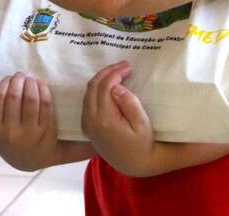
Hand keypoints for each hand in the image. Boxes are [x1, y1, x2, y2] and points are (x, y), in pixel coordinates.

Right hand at [0, 73, 59, 170]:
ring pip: (31, 99)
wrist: (31, 161)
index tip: (8, 78)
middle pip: (14, 97)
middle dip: (18, 81)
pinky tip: (41, 85)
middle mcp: (11, 133)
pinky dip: (43, 90)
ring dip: (31, 83)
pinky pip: (45, 104)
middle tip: (20, 75)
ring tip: (30, 79)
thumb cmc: (8, 140)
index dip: (4, 84)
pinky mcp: (46, 131)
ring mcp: (30, 133)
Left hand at [81, 61, 154, 176]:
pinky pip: (88, 100)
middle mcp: (91, 121)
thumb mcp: (142, 124)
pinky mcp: (87, 126)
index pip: (105, 87)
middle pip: (93, 86)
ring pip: (88, 92)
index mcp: (104, 120)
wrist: (133, 164)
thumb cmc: (142, 143)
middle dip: (108, 72)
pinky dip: (97, 88)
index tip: (129, 67)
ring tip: (118, 71)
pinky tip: (109, 84)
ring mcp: (87, 124)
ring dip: (102, 78)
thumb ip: (129, 103)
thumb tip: (116, 87)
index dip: (116, 73)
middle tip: (124, 65)